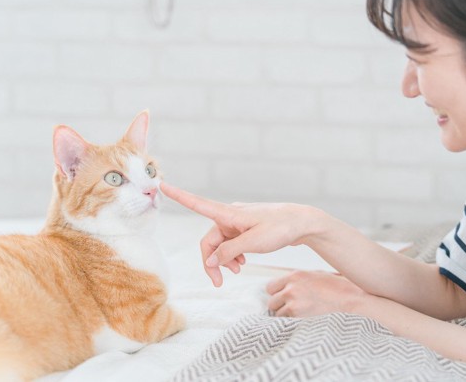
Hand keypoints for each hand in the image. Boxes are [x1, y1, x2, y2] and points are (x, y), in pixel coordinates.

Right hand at [159, 182, 324, 286]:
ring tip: (238, 270)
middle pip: (209, 240)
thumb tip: (210, 260)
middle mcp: (230, 216)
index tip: (162, 184)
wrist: (302, 223)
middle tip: (218, 282)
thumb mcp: (254, 242)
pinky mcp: (246, 230)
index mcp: (229, 214)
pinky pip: (231, 244)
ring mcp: (238, 223)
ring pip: (221, 245)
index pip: (198, 203)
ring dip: (224, 260)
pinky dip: (233, 255)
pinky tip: (242, 263)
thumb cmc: (280, 228)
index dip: (179, 196)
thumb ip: (229, 251)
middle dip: (212, 261)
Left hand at [266, 271, 367, 316]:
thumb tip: (285, 287)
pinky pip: (286, 323)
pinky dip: (293, 324)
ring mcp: (294, 303)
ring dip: (286, 316)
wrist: (350, 299)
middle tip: (294, 307)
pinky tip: (305, 320)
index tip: (283, 297)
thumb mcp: (315, 275)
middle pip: (272, 301)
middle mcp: (291, 288)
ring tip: (303, 314)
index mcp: (295, 275)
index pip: (271, 287)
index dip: (277, 293)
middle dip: (281, 306)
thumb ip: (297, 280)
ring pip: (278, 314)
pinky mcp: (298, 317)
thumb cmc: (337, 288)